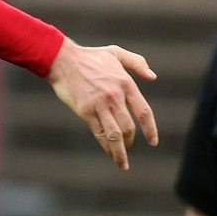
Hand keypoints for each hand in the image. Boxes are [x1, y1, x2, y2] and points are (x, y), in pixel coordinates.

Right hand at [47, 39, 158, 170]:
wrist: (62, 60)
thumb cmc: (89, 56)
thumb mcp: (116, 52)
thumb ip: (137, 63)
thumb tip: (153, 77)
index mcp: (126, 83)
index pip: (144, 112)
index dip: (150, 129)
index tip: (153, 142)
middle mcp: (115, 96)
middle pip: (129, 127)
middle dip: (131, 141)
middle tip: (129, 146)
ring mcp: (100, 105)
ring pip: (116, 135)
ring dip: (121, 152)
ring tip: (123, 163)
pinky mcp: (86, 112)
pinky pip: (99, 134)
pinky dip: (106, 147)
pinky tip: (109, 154)